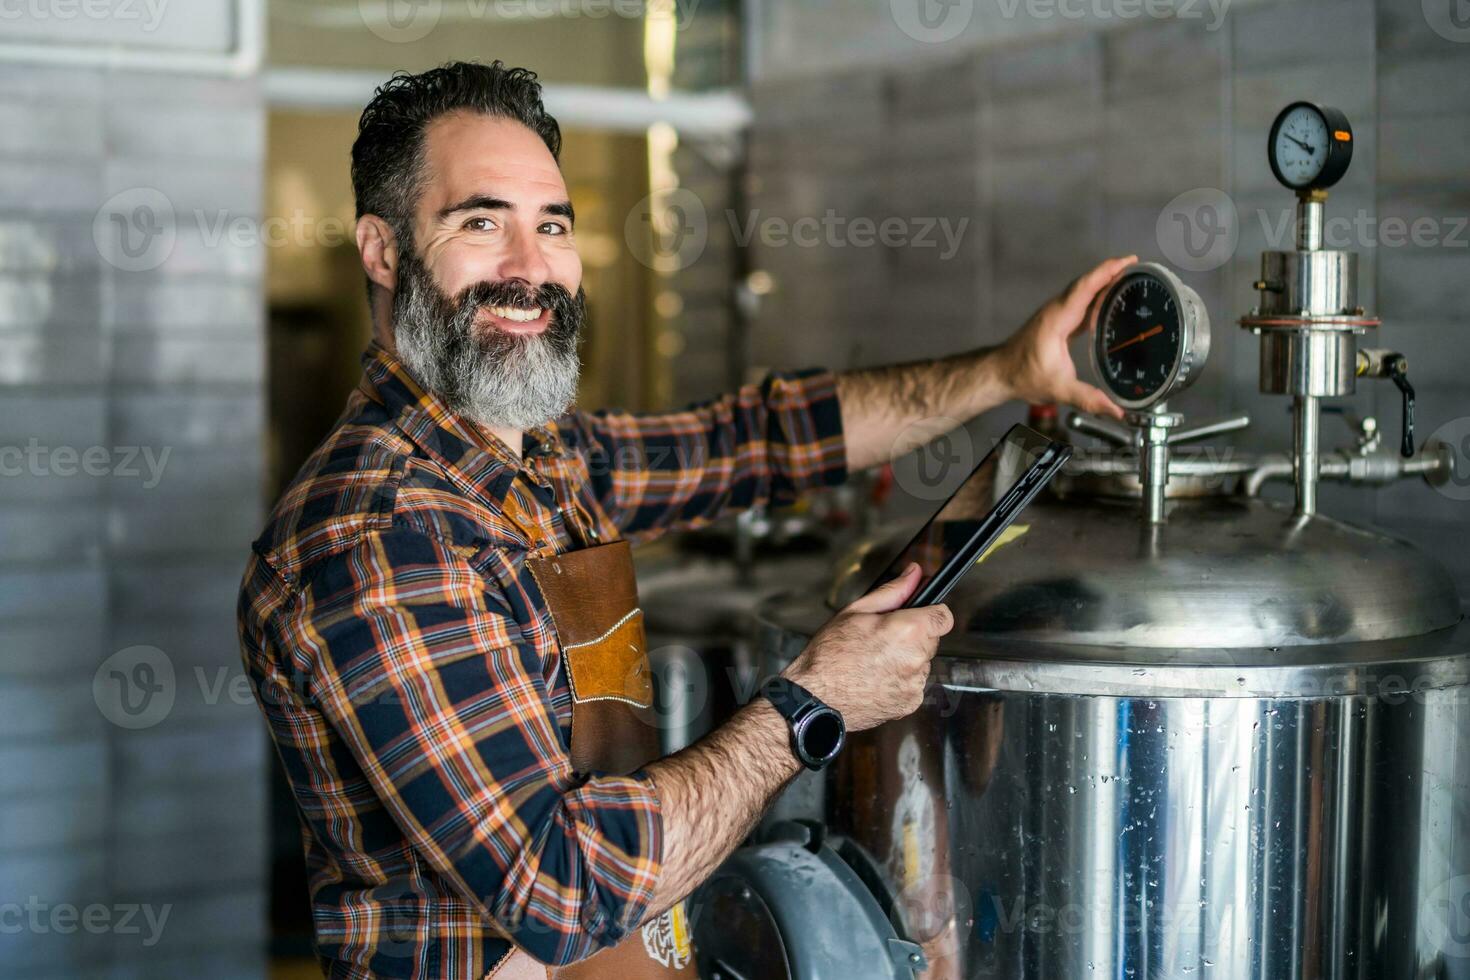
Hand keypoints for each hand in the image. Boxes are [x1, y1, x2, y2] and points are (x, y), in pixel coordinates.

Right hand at [782, 563, 952, 731]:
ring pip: (921, 663)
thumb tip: (913, 573)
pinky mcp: (910, 703)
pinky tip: (875, 678)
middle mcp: (917, 659)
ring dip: (906, 660)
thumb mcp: (856, 611)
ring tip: (873, 661)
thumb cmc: (829, 655)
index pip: (944, 617)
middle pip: (931, 639)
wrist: (816, 697)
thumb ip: (893, 591)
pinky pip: (912, 684)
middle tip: (881, 639)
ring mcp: (915, 684)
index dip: (931, 613)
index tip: (918, 615)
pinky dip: (899, 681)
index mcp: (907, 631)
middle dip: (913, 636)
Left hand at [994, 254, 1136, 419]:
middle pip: (1087, 284)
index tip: (1127, 261)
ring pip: (1083, 291)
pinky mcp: (1058, 321)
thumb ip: (1088, 399)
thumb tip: (1115, 410)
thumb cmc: (1022, 376)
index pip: (1084, 287)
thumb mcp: (1058, 390)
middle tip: (1138, 266)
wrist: (1000, 374)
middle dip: (1112, 272)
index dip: (1106, 272)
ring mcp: (1056, 315)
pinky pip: (1081, 303)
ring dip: (1105, 282)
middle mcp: (1056, 311)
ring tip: (1131, 278)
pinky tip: (1111, 301)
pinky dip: (1097, 297)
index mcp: (1057, 320)